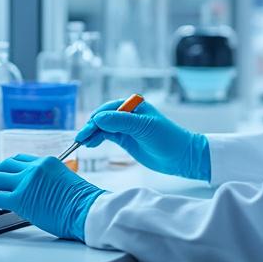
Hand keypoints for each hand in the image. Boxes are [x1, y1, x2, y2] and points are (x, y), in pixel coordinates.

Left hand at [0, 154, 104, 240]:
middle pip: (3, 165)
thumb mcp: (63, 182)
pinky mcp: (21, 198)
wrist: (88, 211)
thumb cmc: (82, 204)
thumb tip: (34, 192)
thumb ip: (46, 181)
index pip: (18, 160)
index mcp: (47, 162)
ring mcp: (27, 181)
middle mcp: (35, 167)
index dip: (4, 167)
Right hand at [76, 99, 210, 180]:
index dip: (96, 119)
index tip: (87, 130)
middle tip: (81, 139)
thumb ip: (120, 122)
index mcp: (134, 105)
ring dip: (92, 134)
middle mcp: (128, 114)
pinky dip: (98, 139)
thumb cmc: (167, 137)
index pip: (109, 109)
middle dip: (91, 127)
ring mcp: (126, 127)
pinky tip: (91, 143)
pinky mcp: (125, 139)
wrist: (181, 156)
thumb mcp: (144, 127)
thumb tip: (98, 118)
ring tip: (82, 143)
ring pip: (103, 128)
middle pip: (103, 118)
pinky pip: (107, 136)